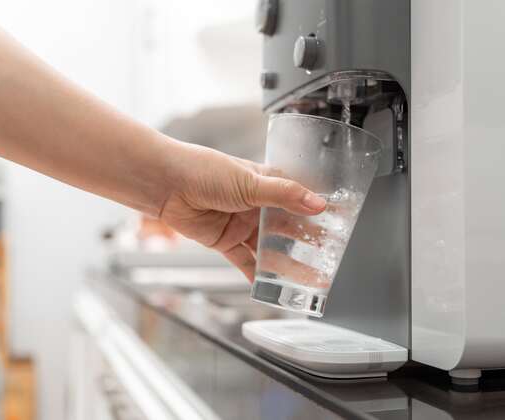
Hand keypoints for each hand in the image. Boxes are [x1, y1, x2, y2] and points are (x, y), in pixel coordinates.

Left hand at [158, 142, 326, 280]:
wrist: (167, 184)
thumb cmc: (204, 170)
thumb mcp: (250, 181)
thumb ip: (285, 195)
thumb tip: (318, 203)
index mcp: (267, 184)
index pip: (300, 201)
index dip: (318, 215)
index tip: (338, 228)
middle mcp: (257, 205)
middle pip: (288, 230)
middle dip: (307, 245)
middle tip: (327, 261)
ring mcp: (242, 225)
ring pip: (270, 249)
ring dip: (287, 265)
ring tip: (307, 280)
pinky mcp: (226, 242)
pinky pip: (245, 263)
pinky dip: (256, 276)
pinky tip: (271, 288)